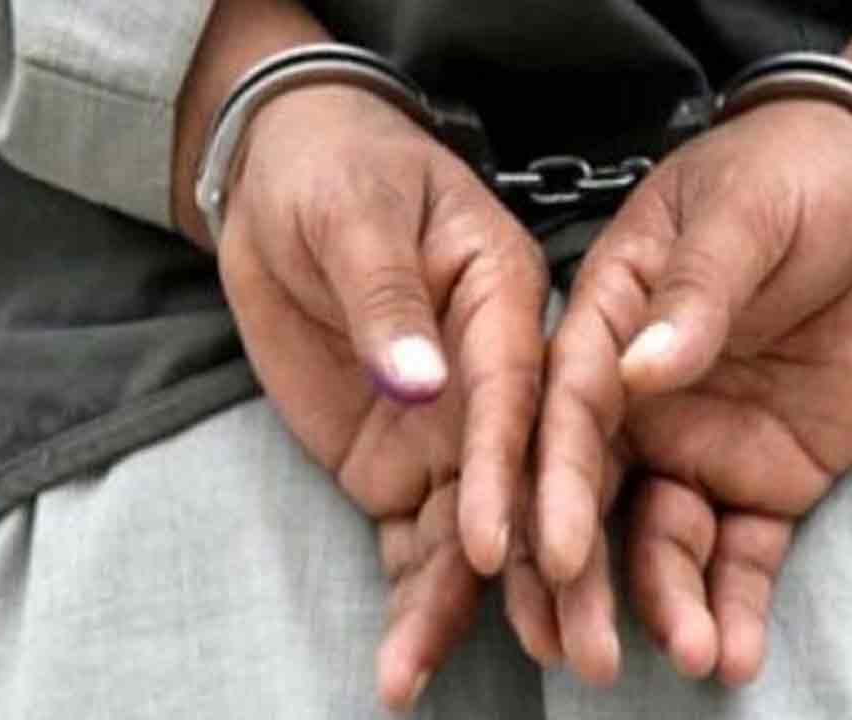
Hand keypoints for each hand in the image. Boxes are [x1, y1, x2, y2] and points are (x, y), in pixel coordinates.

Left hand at [215, 84, 546, 708]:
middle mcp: (495, 377)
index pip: (518, 393)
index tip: (498, 543)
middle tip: (565, 651)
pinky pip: (412, 544)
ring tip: (422, 676)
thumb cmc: (337, 173)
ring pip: (470, 531)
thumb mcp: (356, 212)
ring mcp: (451, 432)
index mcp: (505, 299)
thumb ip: (387, 297)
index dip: (512, 468)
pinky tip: (401, 665)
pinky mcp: (403, 469)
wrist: (286, 187)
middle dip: (538, 569)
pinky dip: (410, 601)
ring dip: (462, 606)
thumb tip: (420, 383)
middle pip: (526, 480)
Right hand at [526, 99, 851, 684]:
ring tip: (693, 653)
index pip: (569, 414)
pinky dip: (739, 602)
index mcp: (608, 326)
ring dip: (667, 603)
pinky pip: (744, 551)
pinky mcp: (765, 479)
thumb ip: (694, 291)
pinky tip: (737, 653)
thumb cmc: (792, 176)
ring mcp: (700, 445)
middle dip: (584, 577)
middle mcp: (639, 400)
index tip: (556, 552)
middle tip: (586, 653)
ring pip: (663, 540)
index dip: (556, 485)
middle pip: (595, 497)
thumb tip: (640, 367)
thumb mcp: (744, 213)